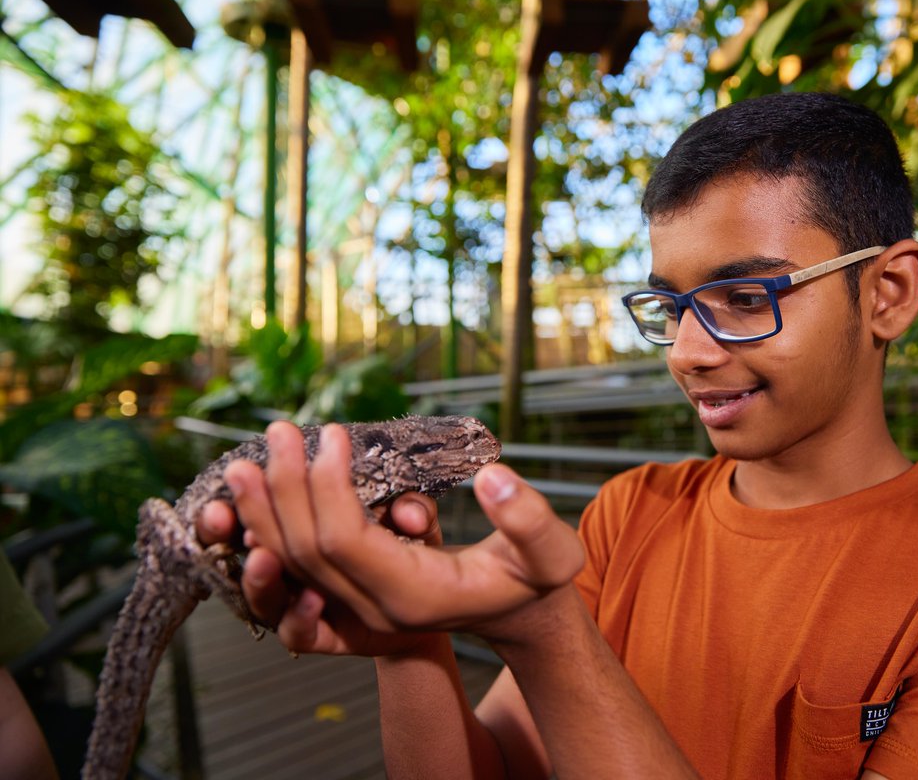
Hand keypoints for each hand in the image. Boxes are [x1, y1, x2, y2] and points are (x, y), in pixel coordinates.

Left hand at [218, 421, 583, 651]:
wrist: (518, 610)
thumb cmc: (536, 576)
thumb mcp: (550, 550)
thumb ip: (527, 518)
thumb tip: (492, 477)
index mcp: (415, 596)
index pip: (347, 543)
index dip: (330, 486)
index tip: (333, 434)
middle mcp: (376, 609)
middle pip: (306, 552)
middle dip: (285, 489)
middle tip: (277, 432)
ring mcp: (358, 611)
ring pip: (290, 567)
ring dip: (262, 514)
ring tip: (242, 466)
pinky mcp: (350, 600)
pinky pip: (294, 572)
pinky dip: (270, 537)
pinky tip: (255, 505)